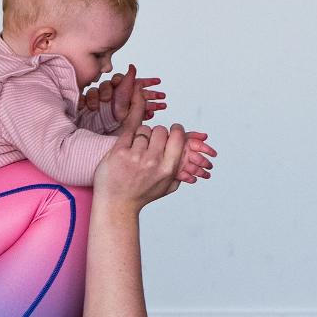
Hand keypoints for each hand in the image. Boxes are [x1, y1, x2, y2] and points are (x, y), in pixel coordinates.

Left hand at [93, 69, 215, 203]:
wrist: (116, 205)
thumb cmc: (142, 195)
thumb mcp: (167, 186)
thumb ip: (182, 170)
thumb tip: (200, 158)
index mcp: (168, 169)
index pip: (177, 136)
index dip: (175, 130)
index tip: (172, 130)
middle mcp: (153, 161)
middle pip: (160, 130)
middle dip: (157, 134)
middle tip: (151, 143)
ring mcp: (135, 157)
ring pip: (144, 130)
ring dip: (142, 136)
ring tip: (136, 149)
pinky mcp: (118, 152)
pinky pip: (128, 129)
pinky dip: (132, 123)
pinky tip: (134, 111)